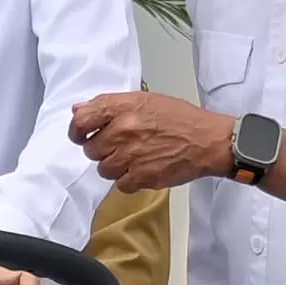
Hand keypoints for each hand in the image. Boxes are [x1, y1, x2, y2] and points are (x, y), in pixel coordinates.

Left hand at [70, 90, 235, 191]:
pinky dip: (129, 180)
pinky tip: (143, 169)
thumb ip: (109, 104)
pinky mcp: (142, 177)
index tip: (81, 135)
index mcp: (123, 108)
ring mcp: (132, 155)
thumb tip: (78, 109)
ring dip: (115, 166)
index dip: (77, 131)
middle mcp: (124, 131)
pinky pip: (120, 184)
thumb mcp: (145, 100)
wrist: (208, 141)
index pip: (82, 120)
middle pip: (90, 149)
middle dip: (102, 150)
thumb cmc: (180, 118)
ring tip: (134, 158)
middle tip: (120, 146)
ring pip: (103, 169)